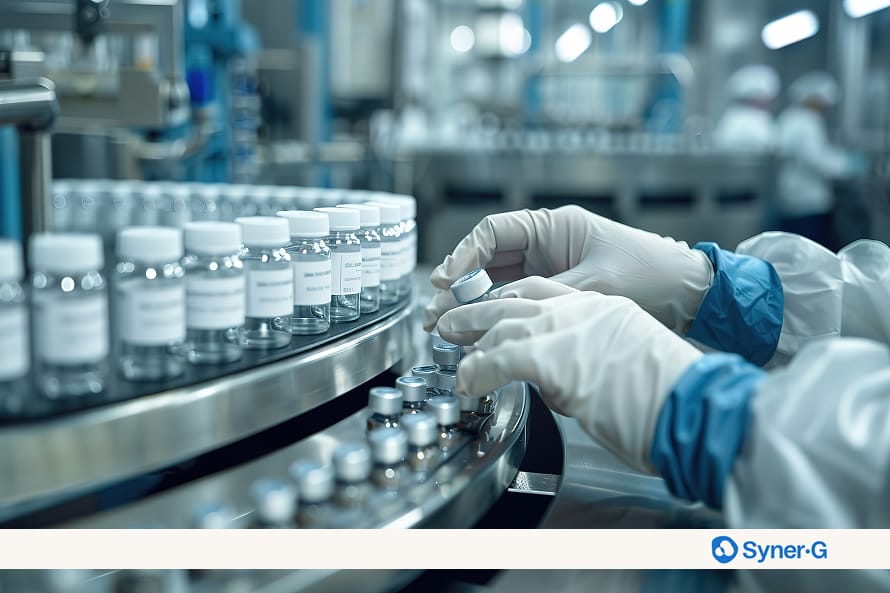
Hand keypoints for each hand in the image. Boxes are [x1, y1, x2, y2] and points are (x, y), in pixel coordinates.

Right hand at [423, 206, 712, 333]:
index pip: (493, 232)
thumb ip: (541, 297)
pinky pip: (518, 300)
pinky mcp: (558, 292)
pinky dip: (498, 316)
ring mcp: (551, 269)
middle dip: (460, 287)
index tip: (444, 281)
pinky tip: (481, 333)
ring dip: (474, 305)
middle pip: (489, 261)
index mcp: (555, 227)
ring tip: (447, 331)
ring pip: (498, 284)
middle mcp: (548, 245)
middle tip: (436, 316)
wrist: (689, 295)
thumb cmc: (651, 276)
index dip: (463, 255)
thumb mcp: (591, 286)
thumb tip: (494, 312)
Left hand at [440, 291, 702, 472]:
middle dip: (479, 310)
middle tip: (453, 321)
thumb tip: (557, 381)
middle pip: (515, 298)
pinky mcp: (551, 357)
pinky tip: (468, 381)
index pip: (544, 292)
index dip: (511, 302)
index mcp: (602, 307)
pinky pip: (497, 359)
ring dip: (469, 335)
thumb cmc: (670, 396)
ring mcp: (565, 329)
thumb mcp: (626, 360)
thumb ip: (587, 358)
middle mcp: (581, 310)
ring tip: (450, 348)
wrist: (692, 405)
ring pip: (501, 322)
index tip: (493, 314)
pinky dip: (477, 370)